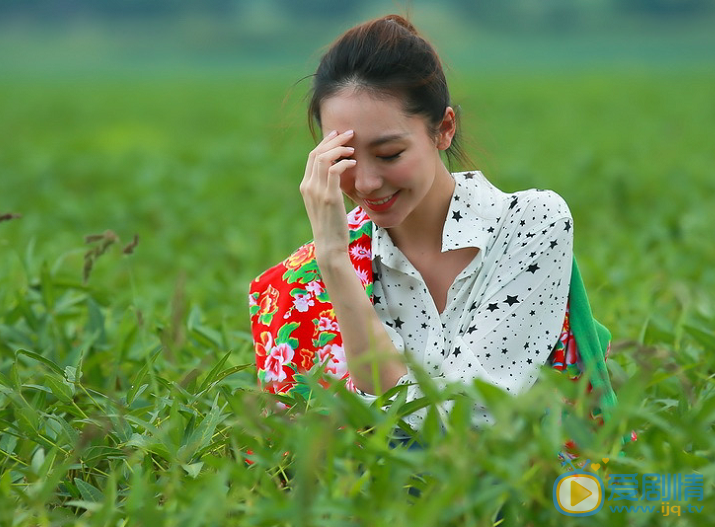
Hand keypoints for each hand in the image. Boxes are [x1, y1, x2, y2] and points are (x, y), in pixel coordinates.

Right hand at [300, 129, 356, 262]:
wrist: (329, 245)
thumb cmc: (331, 226)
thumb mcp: (325, 203)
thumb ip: (328, 187)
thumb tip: (339, 174)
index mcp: (306, 186)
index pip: (312, 156)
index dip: (325, 142)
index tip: (338, 135)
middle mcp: (308, 186)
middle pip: (317, 153)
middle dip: (333, 140)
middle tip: (349, 133)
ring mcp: (317, 192)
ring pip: (324, 158)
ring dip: (339, 148)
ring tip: (353, 147)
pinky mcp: (329, 197)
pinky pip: (335, 171)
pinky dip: (344, 162)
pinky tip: (354, 163)